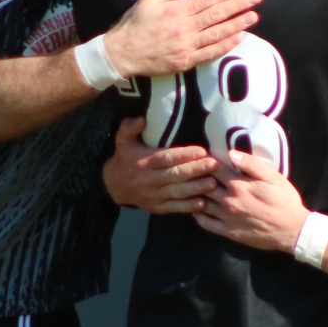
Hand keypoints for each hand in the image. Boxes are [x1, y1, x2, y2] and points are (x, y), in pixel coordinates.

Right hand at [102, 0, 261, 77]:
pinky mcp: (186, 61)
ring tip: (254, 16)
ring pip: (218, 33)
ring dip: (238, 24)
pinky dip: (225, 46)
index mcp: (178, 10)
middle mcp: (185, 28)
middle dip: (240, 4)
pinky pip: (210, 53)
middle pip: (218, 14)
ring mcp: (187, 46)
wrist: (122, 53)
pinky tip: (239, 38)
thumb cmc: (135, 23)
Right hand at [102, 116, 217, 212]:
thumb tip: (141, 119)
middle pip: (175, 175)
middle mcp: (149, 179)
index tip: (201, 150)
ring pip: (177, 192)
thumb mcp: (122, 140)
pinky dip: (188, 206)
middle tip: (214, 164)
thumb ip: (129, 128)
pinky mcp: (157, 207)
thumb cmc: (124, 159)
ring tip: (213, 183)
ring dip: (196, 188)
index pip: (166, 158)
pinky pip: (174, 207)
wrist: (113, 186)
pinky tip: (202, 203)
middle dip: (196, 169)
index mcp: (143, 162)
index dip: (184, 155)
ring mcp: (153, 195)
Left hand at [194, 149, 311, 252]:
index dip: (205, 160)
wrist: (292, 230)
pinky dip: (198, 215)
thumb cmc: (284, 200)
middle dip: (197, 176)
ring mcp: (227, 217)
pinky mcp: (228, 232)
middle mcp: (229, 201)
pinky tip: (198, 208)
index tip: (202, 156)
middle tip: (193, 171)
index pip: (214, 168)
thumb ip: (252, 164)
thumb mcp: (273, 177)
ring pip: (201, 203)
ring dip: (196, 194)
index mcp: (239, 185)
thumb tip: (230, 153)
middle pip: (204, 184)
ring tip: (193, 187)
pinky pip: (206, 223)